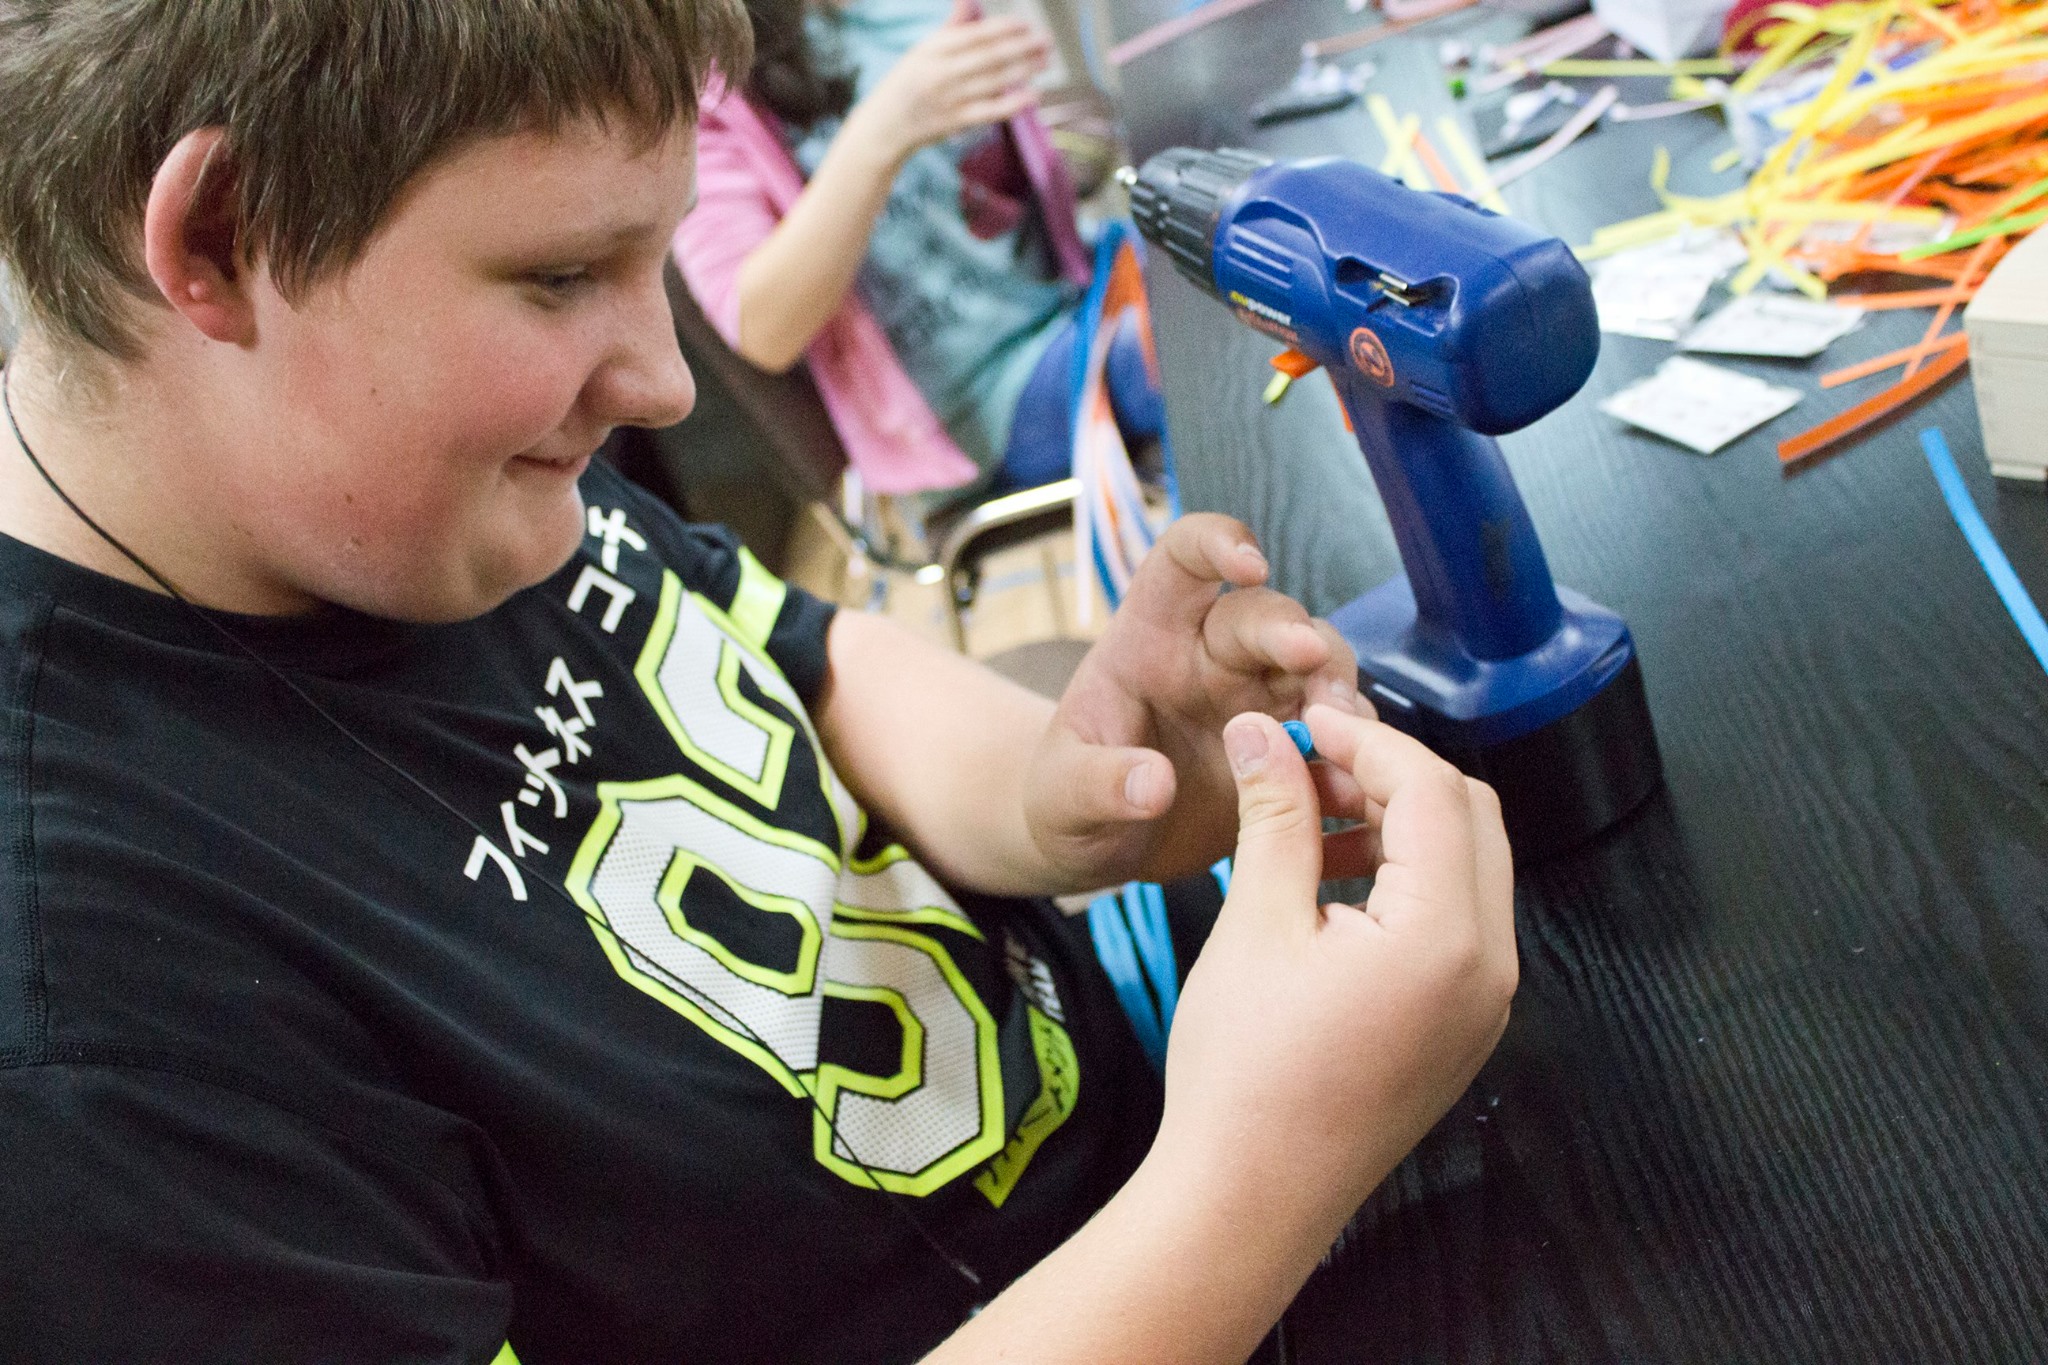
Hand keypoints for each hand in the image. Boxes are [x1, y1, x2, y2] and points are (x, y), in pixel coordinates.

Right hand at [846, 0, 1051, 166]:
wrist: (885, 125)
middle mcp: (941, 73)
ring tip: (1045, 61)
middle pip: (989, 57)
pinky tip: (1033, 95)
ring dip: (1023, 70)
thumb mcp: (923, 51)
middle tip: (1046, 41)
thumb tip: (968, 0)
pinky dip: (1012, 104)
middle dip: (1021, 47)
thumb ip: (952, 28)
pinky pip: (989, 111)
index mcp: (933, 50)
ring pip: (994, 81)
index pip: (975, 36)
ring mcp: (949, 99)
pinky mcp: (956, 122)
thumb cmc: (907, 82)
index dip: (1003, 29)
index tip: (1026, 24)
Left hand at [1022, 514, 1360, 886]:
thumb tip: (1153, 785)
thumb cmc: (1067, 800)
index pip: (1184, 558)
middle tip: (1311, 660)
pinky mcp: (1291, 748)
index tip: (1249, 564)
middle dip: (1294, 630)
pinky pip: (1335, 734)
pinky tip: (1353, 775)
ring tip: (1340, 725)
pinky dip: (1352, 748)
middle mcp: (1212, 653)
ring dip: (1335, 685)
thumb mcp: (1061, 794)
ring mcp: (1258, 698)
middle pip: (1266, 614)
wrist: (1103, 850)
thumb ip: (1099, 783)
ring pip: (1318, 662)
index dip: (1218, 543)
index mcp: (1151, 634)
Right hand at [1154, 704, 1516, 1225]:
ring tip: (1305, 822)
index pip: (1431, 790)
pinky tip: (1327, 885)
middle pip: (1468, 818)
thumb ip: (1275, 815)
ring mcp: (1484, 1002)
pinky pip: (1456, 921)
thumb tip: (1262, 731)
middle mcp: (1490, 964)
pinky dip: (1403, 880)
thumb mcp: (1255, 924)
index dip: (1368, 739)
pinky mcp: (1462, 1027)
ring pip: (1466, 866)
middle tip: (1308, 763)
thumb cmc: (1245, 1073)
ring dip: (1396, 825)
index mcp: (1445, 934)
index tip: (1304, 719)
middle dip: (1391, 776)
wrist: (1249, 1200)